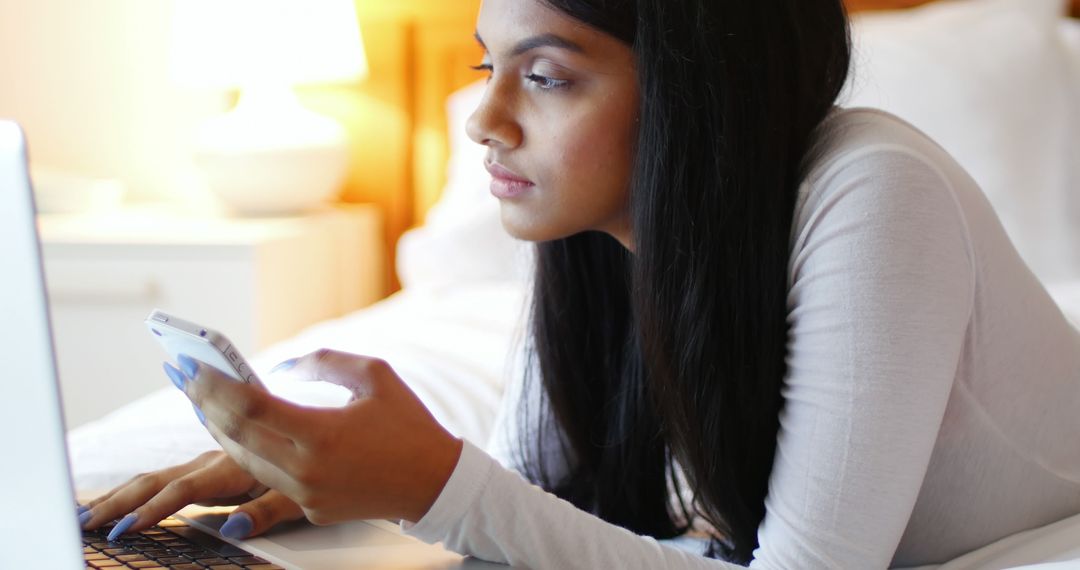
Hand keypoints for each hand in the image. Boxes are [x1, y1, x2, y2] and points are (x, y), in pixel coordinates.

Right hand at [80, 450, 303, 540]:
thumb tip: (234, 528)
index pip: (185, 489)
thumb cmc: (314, 472)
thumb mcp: (300, 496)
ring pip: (156, 477)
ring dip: (120, 495)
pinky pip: (166, 478)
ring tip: (86, 514)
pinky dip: (137, 490)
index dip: (155, 509)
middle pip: (158, 481)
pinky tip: (117, 501)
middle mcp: (215, 461)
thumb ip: (269, 512)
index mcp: (234, 467)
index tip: (125, 528)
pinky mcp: (207, 467)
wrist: (323, 440)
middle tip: (83, 522)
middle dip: (119, 502)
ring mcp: (208, 463)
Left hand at [176, 349, 463, 525]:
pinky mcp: (310, 509)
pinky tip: (235, 432)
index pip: (251, 406)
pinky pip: (266, 478)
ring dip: (218, 429)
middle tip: (184, 376)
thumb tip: (280, 368)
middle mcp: (307, 469)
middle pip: (236, 435)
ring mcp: (306, 495)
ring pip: (243, 461)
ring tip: (201, 400)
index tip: (194, 363)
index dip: (216, 383)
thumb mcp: (375, 376)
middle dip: (204, 402)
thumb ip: (324, 362)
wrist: (435, 482)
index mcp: (323, 434)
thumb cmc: (410, 424)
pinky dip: (245, 452)